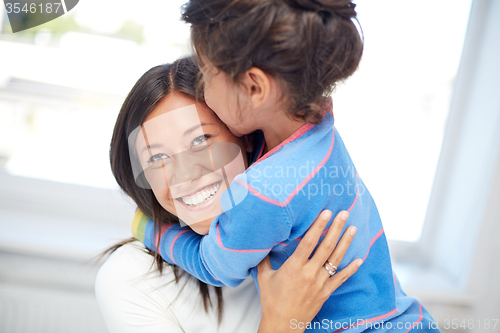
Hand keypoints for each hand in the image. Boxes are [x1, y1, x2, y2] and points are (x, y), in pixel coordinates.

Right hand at [256, 210, 361, 332]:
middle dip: (336, 228)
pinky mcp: (326, 292)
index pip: (308, 242)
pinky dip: (351, 269)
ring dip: (345, 243)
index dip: (318, 226)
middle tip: (344, 214)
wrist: (283, 324)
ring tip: (353, 229)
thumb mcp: (264, 277)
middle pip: (326, 247)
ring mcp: (320, 283)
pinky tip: (359, 259)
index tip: (326, 213)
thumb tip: (261, 243)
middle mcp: (309, 273)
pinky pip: (341, 278)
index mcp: (294, 267)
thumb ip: (264, 258)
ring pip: (336, 259)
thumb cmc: (272, 301)